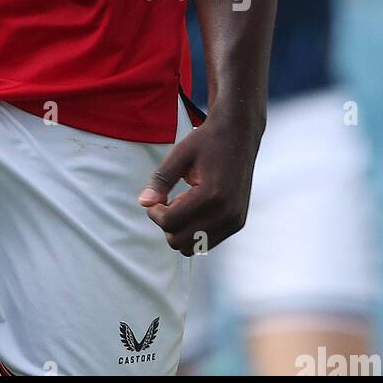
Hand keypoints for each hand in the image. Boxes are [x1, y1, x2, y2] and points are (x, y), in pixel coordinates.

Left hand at [137, 111, 260, 255]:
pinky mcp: (238, 223)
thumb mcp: (180, 154)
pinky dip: (194, 230)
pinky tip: (194, 206)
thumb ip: (161, 180)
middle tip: (167, 200)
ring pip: (194, 247)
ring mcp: (235, 221)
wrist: (239, 135)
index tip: (155, 196)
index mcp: (212, 195)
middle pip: (180, 242)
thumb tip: (143, 202)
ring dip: (180, 229)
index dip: (155, 212)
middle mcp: (227, 213)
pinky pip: (207, 242)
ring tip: (182, 202)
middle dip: (166, 224)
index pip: (171, 223)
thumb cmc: (207, 141)